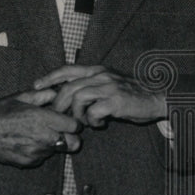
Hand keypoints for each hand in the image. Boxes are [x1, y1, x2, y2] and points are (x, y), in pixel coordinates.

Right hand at [0, 88, 82, 167]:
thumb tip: (59, 92)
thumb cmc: (0, 112)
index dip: (74, 122)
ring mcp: (36, 152)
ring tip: (41, 133)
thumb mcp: (22, 97)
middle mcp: (42, 137)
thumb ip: (44, 94)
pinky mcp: (29, 162)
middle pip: (73, 143)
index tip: (69, 119)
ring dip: (56, 143)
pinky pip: (44, 157)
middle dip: (71, 136)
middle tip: (62, 129)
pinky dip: (42, 150)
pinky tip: (30, 141)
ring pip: (59, 150)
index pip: (74, 126)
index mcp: (41, 119)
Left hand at [34, 65, 167, 128]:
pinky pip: (93, 112)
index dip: (50, 77)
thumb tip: (70, 97)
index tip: (37, 85)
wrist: (157, 97)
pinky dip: (92, 121)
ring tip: (83, 122)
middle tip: (58, 116)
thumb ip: (93, 86)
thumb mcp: (110, 84)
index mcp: (98, 70)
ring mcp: (109, 87)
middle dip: (58, 103)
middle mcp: (101, 75)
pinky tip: (100, 124)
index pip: (68, 69)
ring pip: (78, 98)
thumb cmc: (132, 94)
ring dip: (76, 114)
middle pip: (69, 87)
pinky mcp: (116, 101)